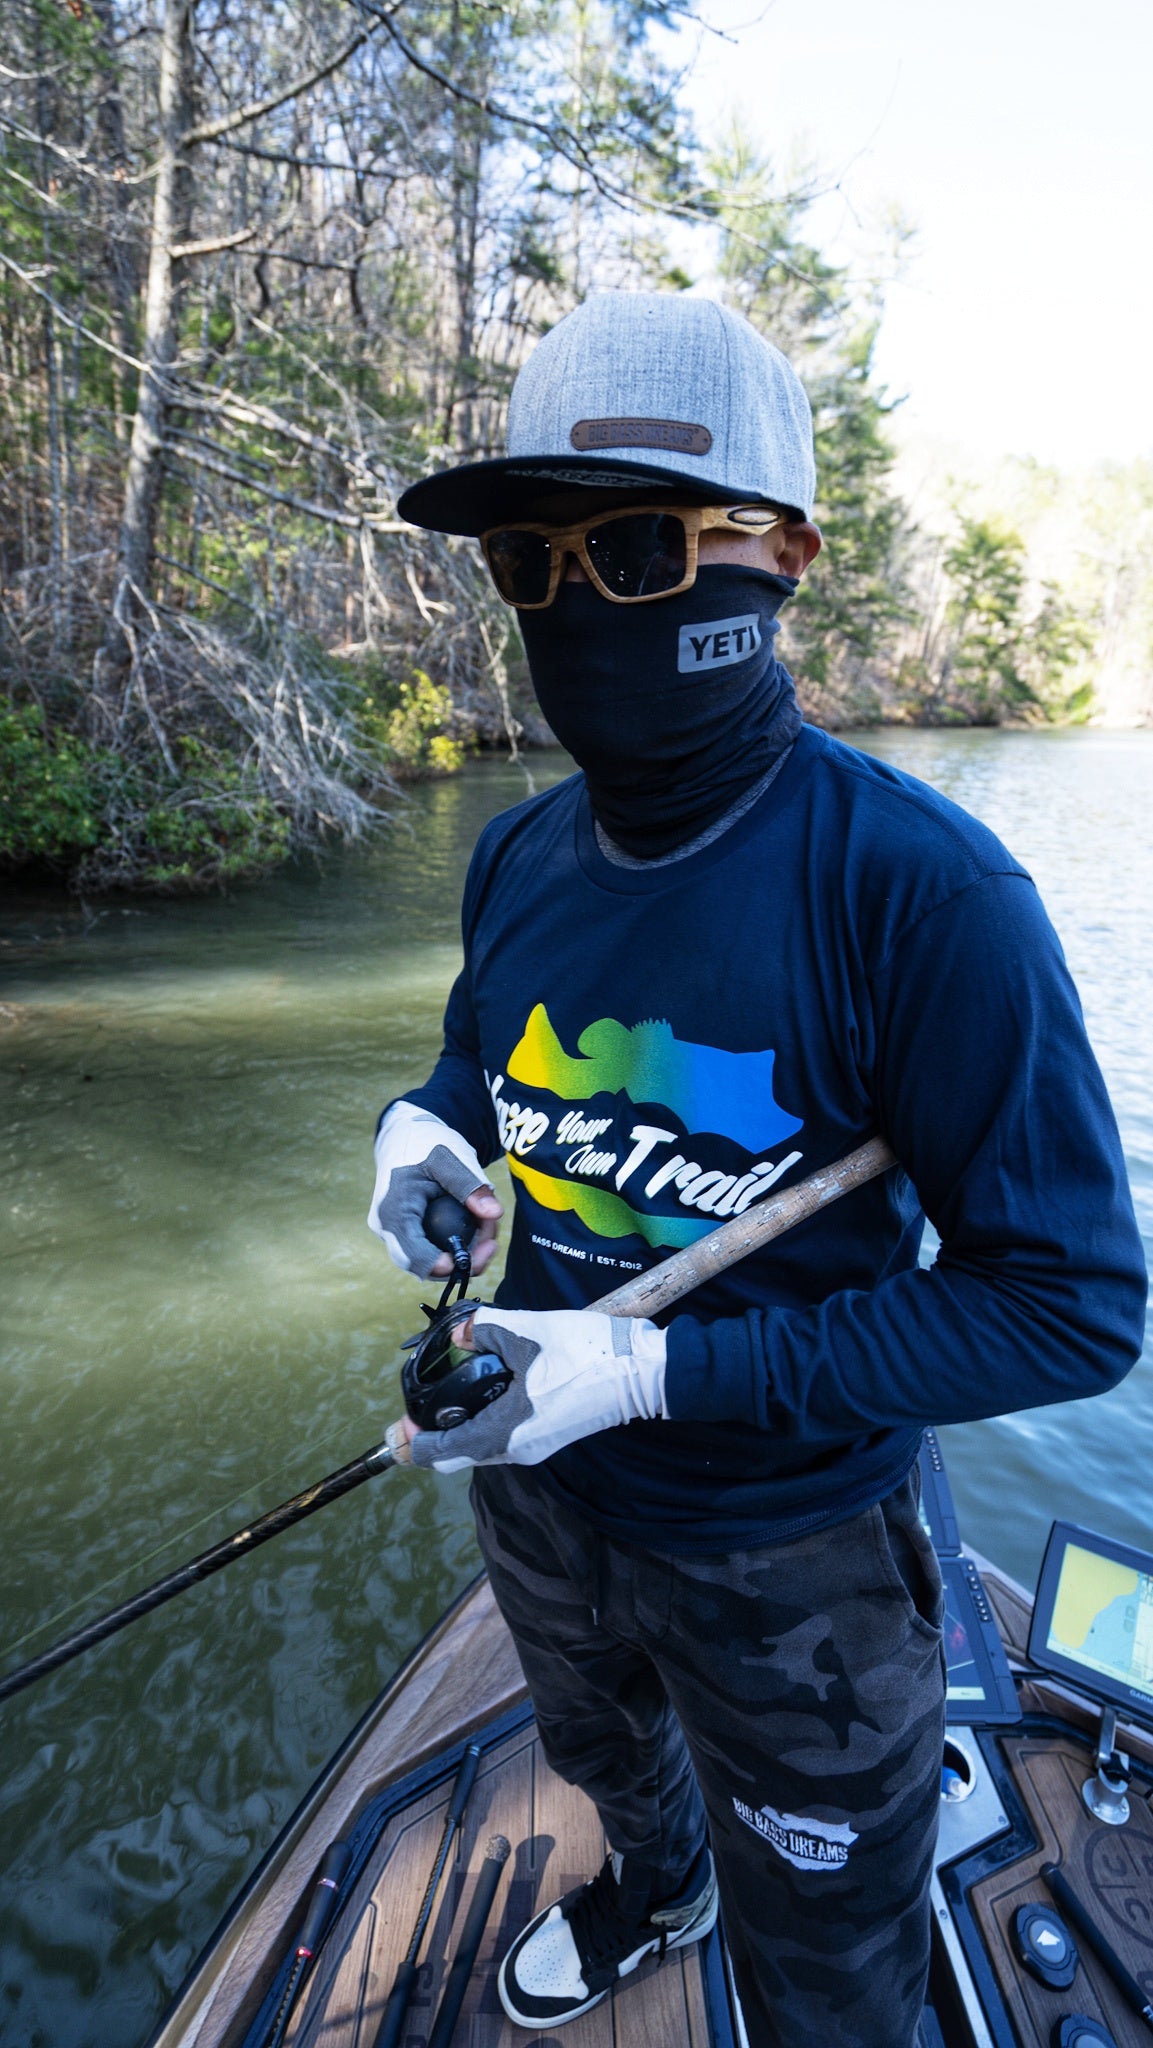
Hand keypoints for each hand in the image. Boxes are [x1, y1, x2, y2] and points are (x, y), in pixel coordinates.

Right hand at [368, 1102, 501, 1277]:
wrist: (404, 1133)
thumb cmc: (425, 1142)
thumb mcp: (449, 1158)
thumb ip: (471, 1185)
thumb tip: (495, 1214)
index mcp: (393, 1210)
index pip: (415, 1255)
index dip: (446, 1265)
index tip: (478, 1257)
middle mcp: (386, 1227)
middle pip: (422, 1265)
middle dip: (461, 1261)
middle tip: (492, 1243)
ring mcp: (392, 1232)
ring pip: (428, 1260)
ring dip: (461, 1253)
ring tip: (488, 1227)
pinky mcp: (403, 1232)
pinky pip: (429, 1249)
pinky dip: (454, 1244)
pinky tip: (478, 1226)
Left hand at [408, 1306, 668, 1471]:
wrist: (641, 1370)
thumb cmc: (585, 1354)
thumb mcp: (525, 1330)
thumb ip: (483, 1328)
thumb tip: (458, 1330)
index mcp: (502, 1432)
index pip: (439, 1453)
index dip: (412, 1441)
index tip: (399, 1422)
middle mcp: (514, 1450)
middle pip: (457, 1457)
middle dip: (429, 1441)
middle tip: (411, 1416)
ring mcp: (534, 1447)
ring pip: (480, 1450)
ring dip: (456, 1433)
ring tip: (440, 1402)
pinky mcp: (548, 1436)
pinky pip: (501, 1440)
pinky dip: (480, 1426)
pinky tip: (480, 1396)